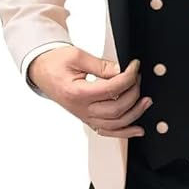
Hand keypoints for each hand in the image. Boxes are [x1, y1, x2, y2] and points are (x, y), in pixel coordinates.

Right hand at [28, 47, 152, 137]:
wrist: (42, 71)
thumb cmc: (55, 63)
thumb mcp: (77, 56)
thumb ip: (101, 65)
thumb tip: (120, 71)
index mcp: (77, 93)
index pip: (112, 89)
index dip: (128, 77)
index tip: (135, 67)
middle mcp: (81, 109)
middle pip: (117, 108)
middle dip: (133, 92)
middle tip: (138, 78)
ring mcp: (84, 116)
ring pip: (115, 123)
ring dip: (134, 113)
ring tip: (146, 102)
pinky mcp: (87, 118)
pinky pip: (108, 131)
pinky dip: (124, 133)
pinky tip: (137, 130)